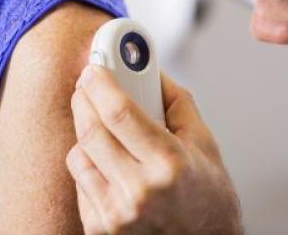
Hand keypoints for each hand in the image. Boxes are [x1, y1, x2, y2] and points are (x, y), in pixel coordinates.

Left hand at [67, 65, 241, 234]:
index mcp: (169, 165)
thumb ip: (176, 102)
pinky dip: (89, 163)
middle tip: (88, 85)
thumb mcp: (204, 144)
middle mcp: (139, 192)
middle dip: (84, 99)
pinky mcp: (100, 228)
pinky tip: (108, 161)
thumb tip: (150, 72)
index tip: (93, 69)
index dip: (101, 84)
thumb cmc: (208, 199)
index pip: (120, 112)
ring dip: (85, 132)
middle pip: (91, 130)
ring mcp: (116, 214)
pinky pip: (80, 181)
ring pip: (78, 155)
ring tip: (103, 127)